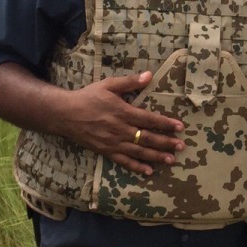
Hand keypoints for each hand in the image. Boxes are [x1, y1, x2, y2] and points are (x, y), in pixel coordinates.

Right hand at [53, 72, 184, 175]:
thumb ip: (129, 82)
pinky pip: (124, 161)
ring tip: (171, 160)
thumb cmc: (88, 97)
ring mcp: (113, 143)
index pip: (149, 119)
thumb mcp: (108, 85)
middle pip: (147, 138)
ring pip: (139, 152)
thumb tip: (149, 75)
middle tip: (182, 147)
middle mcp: (120, 129)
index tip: (180, 127)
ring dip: (156, 156)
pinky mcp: (106, 151)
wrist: (65, 114)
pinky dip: (137, 167)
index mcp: (123, 112)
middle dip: (166, 143)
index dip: (166, 124)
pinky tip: (148, 171)